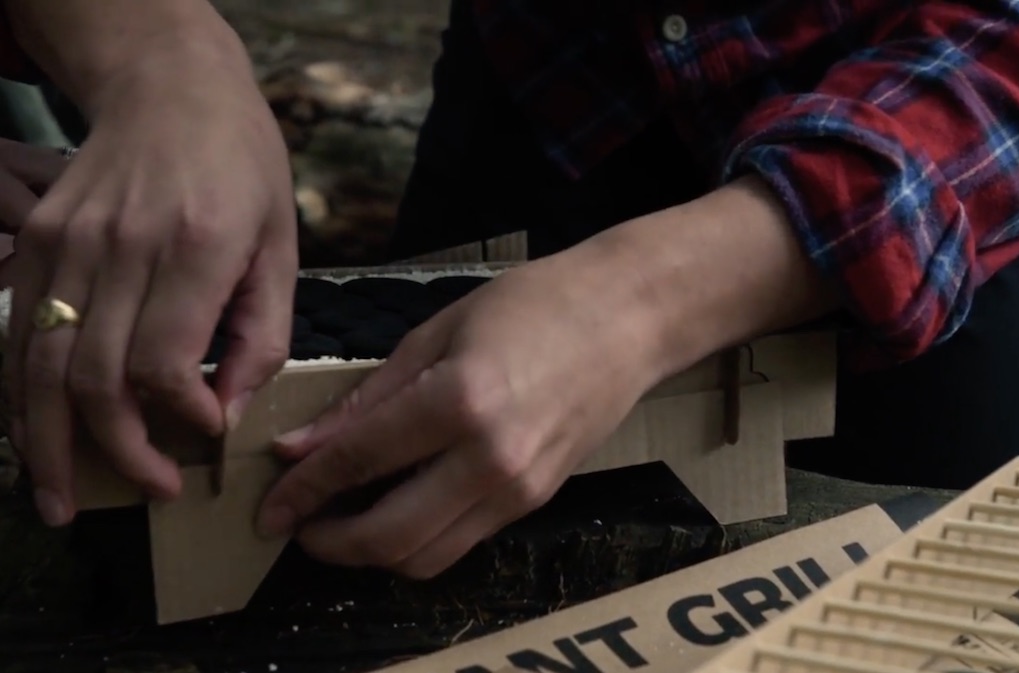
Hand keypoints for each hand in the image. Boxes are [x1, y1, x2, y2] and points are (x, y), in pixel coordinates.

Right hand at [4, 44, 297, 526]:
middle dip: (117, 453)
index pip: (163, 364)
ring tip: (58, 502)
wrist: (171, 91)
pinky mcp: (37, 241)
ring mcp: (66, 244)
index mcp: (196, 249)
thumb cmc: (244, 170)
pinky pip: (14, 334)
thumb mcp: (281, 247)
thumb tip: (227, 415)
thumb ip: (262, 336)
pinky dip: (17, 397)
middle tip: (148, 491)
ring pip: (37, 366)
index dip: (182, 418)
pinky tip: (31, 441)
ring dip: (45, 446)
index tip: (207, 436)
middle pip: (92, 378)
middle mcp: (120, 249)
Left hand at [256, 253, 662, 576]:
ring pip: (426, 558)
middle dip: (328, 543)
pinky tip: (398, 505)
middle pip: (389, 537)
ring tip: (343, 522)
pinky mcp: (535, 501)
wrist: (629, 318)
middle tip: (298, 525)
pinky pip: (462, 542)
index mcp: (460, 400)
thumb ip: (368, 398)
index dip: (302, 489)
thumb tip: (302, 446)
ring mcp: (518, 489)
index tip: (268, 505)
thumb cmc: (534, 304)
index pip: (359, 461)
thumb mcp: (437, 333)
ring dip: (372, 553)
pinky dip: (418, 539)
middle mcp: (491, 459)